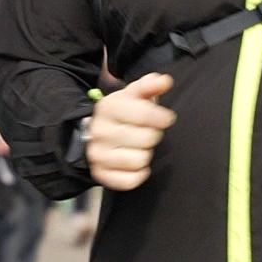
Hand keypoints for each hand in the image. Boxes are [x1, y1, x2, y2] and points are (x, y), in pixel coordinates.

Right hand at [84, 72, 175, 191]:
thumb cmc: (123, 113)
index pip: (145, 114)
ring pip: (139, 161)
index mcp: (108, 107)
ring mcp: (97, 154)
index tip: (166, 118)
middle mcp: (99, 131)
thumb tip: (165, 81)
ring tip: (138, 147)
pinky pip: (129, 181)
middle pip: (146, 139)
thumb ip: (150, 86)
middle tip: (147, 133)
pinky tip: (135, 164)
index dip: (162, 117)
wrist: (95, 133)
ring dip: (145, 155)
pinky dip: (138, 175)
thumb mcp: (134, 95)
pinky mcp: (100, 174)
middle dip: (152, 136)